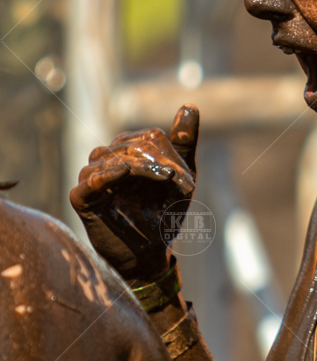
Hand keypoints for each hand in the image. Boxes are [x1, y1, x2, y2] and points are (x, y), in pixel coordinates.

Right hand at [70, 106, 198, 281]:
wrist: (151, 255)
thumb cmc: (163, 215)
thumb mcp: (181, 178)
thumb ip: (184, 143)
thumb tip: (190, 105)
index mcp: (127, 151)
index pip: (147, 137)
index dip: (168, 155)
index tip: (187, 181)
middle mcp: (106, 160)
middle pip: (129, 145)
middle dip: (157, 161)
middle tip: (178, 181)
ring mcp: (91, 178)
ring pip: (110, 158)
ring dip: (140, 166)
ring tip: (163, 179)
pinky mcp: (82, 199)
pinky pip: (90, 180)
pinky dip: (107, 173)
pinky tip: (124, 171)